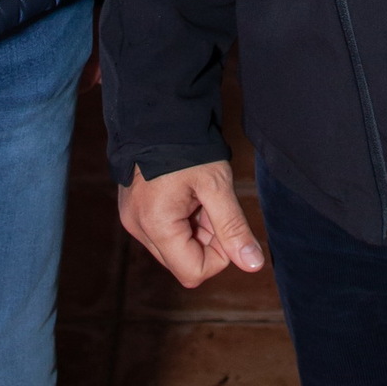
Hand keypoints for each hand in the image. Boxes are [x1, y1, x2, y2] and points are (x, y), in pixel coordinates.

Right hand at [119, 159, 265, 291]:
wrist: (157, 113)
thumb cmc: (187, 147)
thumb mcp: (217, 186)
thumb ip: (234, 228)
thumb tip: (254, 265)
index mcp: (156, 225)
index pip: (194, 272)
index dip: (218, 254)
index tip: (223, 221)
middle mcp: (138, 229)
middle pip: (183, 262)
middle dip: (206, 241)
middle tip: (211, 204)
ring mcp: (132, 221)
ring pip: (174, 249)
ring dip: (193, 231)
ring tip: (196, 196)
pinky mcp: (133, 212)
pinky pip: (162, 233)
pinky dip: (180, 222)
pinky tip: (184, 194)